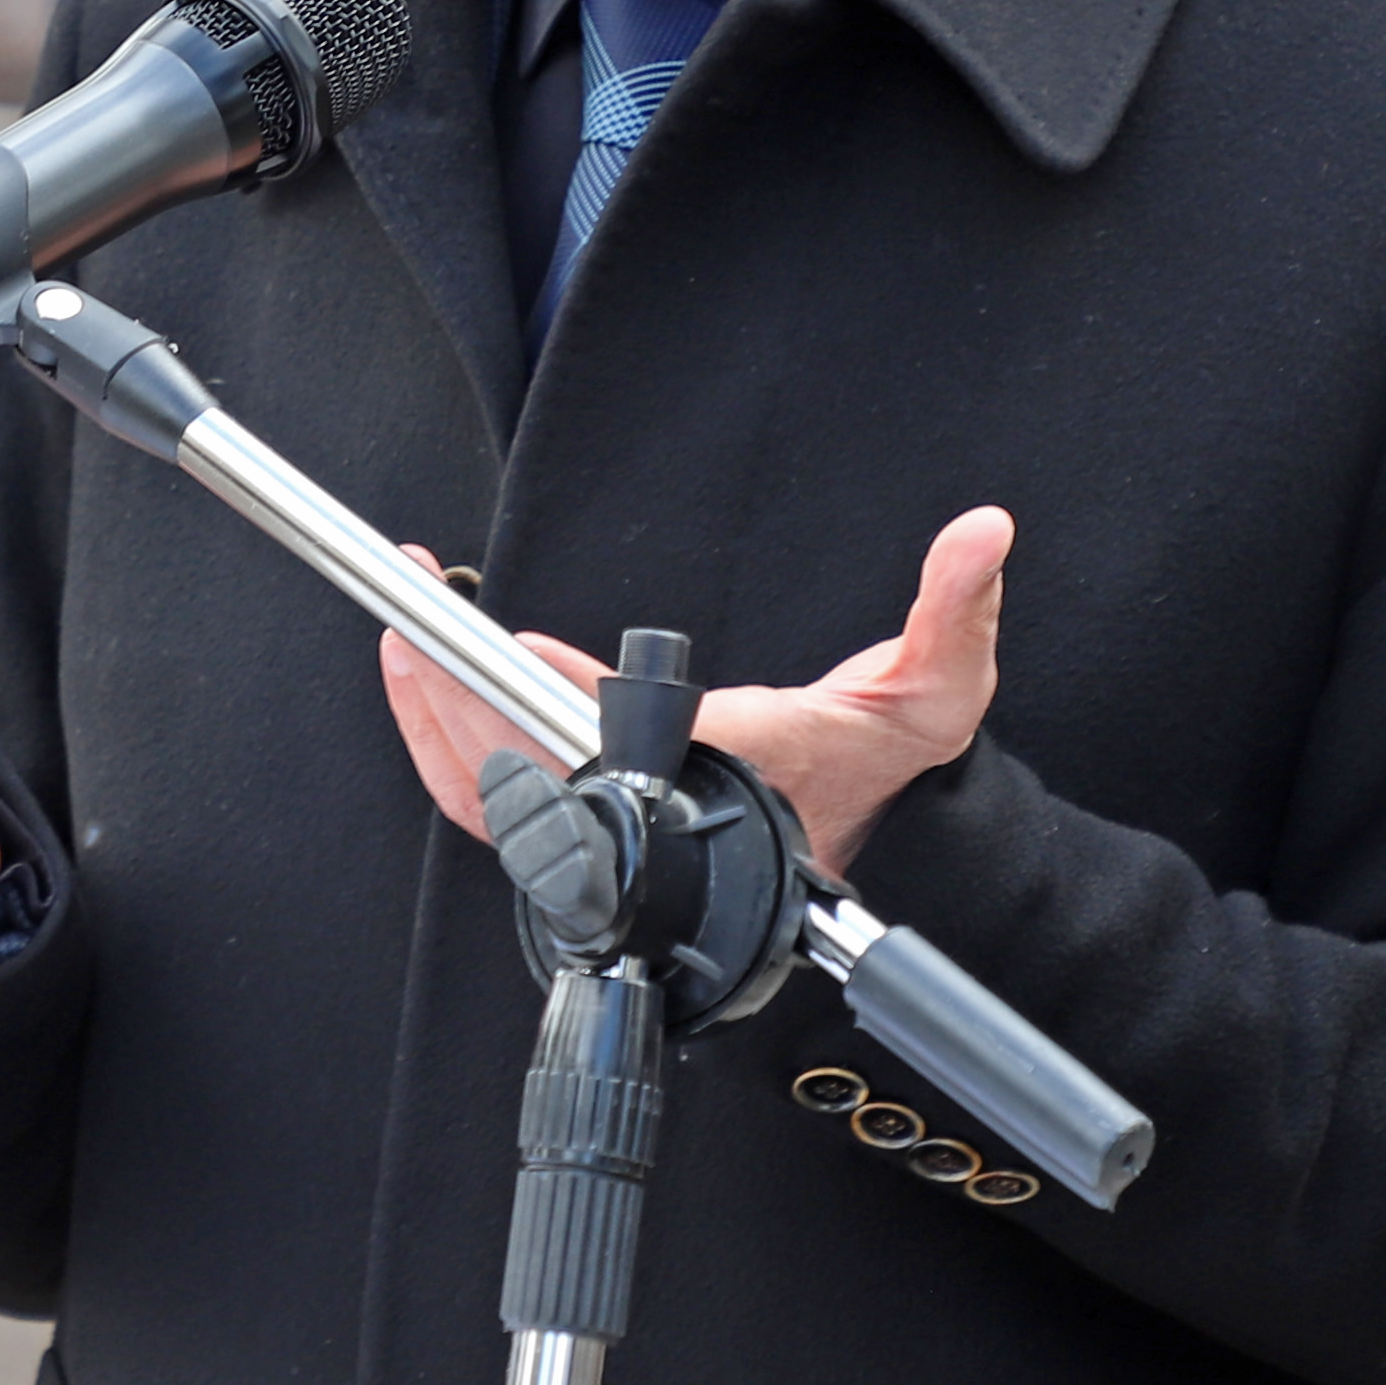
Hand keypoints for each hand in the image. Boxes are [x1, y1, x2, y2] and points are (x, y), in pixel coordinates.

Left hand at [374, 507, 1014, 882]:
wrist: (871, 849)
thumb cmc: (887, 771)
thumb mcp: (941, 686)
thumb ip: (956, 607)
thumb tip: (983, 535)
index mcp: (730, 771)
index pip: (625, 745)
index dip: (559, 703)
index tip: (517, 650)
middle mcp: (660, 805)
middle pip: (530, 777)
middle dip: (459, 703)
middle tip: (411, 626)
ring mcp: (615, 819)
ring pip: (497, 795)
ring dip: (439, 720)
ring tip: (402, 642)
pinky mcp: (590, 812)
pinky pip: (497, 799)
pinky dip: (450, 746)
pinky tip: (425, 684)